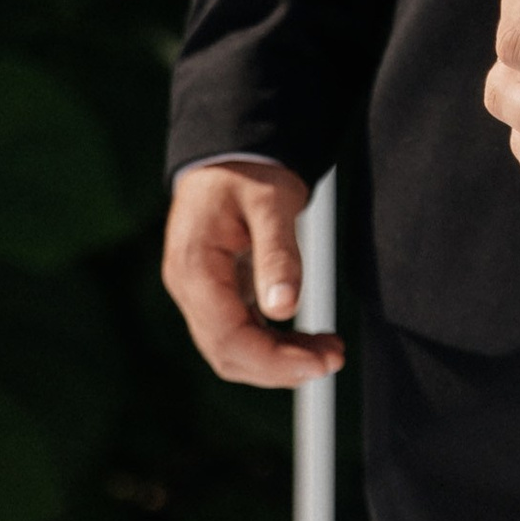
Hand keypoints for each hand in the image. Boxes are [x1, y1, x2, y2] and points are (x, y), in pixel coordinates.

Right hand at [162, 160, 342, 386]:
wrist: (230, 154)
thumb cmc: (247, 172)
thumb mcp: (271, 202)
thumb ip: (277, 254)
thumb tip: (284, 309)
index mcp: (194, 267)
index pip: (228, 336)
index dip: (272, 360)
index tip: (316, 364)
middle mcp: (188, 287)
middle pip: (229, 353)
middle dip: (281, 366)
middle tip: (331, 358)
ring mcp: (198, 294)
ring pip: (233, 350)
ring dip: (280, 360)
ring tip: (327, 351)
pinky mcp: (214, 294)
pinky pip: (240, 332)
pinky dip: (273, 343)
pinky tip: (306, 340)